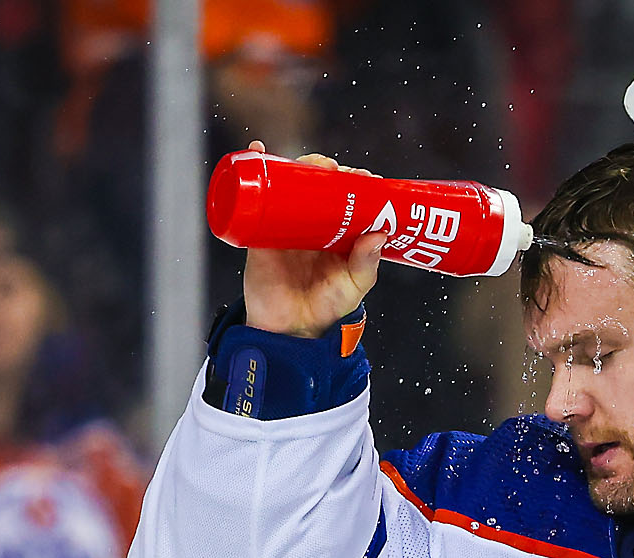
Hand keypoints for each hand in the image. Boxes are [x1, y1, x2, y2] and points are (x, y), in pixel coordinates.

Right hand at [242, 139, 386, 338]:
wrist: (289, 330)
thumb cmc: (326, 307)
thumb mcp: (354, 286)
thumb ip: (366, 263)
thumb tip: (379, 233)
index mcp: (339, 231)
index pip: (347, 195)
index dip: (354, 180)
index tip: (363, 177)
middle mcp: (312, 222)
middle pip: (317, 183)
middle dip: (325, 168)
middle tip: (334, 170)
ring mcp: (286, 223)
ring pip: (290, 184)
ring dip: (296, 164)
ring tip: (308, 164)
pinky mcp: (260, 230)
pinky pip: (254, 197)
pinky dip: (254, 169)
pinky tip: (257, 152)